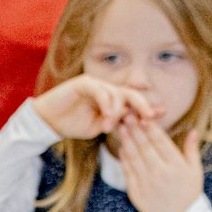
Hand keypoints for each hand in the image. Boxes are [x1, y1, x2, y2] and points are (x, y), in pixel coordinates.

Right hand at [31, 74, 157, 141]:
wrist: (49, 121)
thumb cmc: (72, 124)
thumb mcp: (98, 128)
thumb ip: (115, 123)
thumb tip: (135, 121)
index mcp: (112, 101)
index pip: (134, 102)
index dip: (148, 108)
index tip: (162, 114)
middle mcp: (107, 90)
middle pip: (131, 94)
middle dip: (142, 105)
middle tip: (148, 117)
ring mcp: (96, 85)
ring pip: (117, 93)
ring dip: (116, 111)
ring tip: (109, 126)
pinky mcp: (84, 83)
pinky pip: (100, 90)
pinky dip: (105, 102)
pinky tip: (106, 115)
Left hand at [117, 119, 204, 211]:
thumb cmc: (189, 193)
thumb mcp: (195, 171)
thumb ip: (191, 150)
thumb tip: (192, 129)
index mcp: (175, 166)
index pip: (161, 141)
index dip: (151, 127)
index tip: (143, 116)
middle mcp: (160, 173)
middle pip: (145, 147)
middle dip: (135, 129)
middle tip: (127, 115)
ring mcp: (146, 184)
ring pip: (133, 158)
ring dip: (126, 141)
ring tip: (121, 128)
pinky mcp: (135, 193)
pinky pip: (128, 173)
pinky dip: (124, 159)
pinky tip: (122, 148)